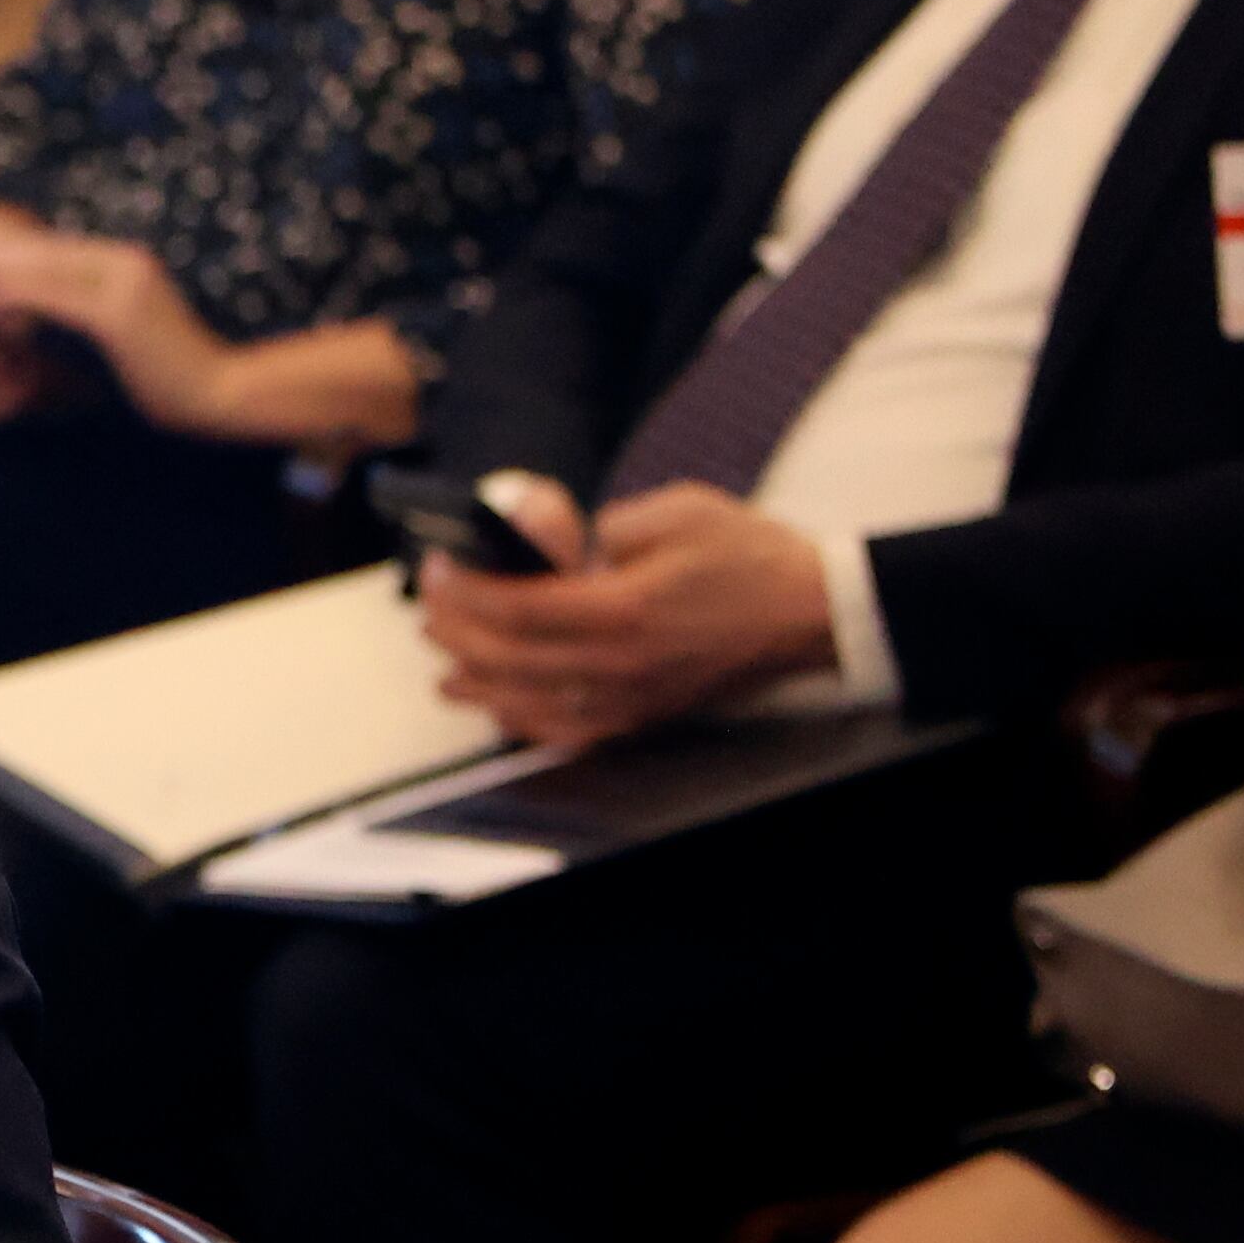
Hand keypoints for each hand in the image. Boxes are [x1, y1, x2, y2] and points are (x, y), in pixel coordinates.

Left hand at [0, 210, 234, 434]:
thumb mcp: (128, 338)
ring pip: (39, 271)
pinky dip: (12, 299)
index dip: (2, 257)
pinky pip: (53, 301)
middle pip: (38, 253)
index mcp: (125, 265)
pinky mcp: (118, 314)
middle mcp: (123, 263)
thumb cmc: (174, 377)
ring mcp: (123, 284)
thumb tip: (50, 322)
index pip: (51, 253)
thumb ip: (93, 318)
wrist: (223, 395)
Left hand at [415, 479, 838, 750]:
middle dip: (457, 631)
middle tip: (430, 606)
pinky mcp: (646, 714)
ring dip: (477, 681)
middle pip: (511, 658)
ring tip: (443, 661)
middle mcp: (623, 664)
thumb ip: (601, 521)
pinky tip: (499, 706)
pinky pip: (570, 733)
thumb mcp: (678, 509)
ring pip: (530, 704)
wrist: (813, 612)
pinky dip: (524, 722)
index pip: (519, 607)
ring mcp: (633, 697)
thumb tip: (543, 530)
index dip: (467, 590)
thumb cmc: (752, 558)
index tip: (440, 569)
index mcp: (627, 608)